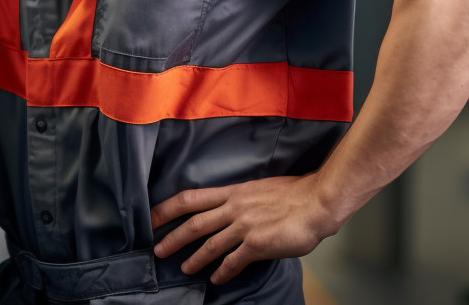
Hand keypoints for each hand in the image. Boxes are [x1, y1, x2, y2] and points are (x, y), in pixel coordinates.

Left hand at [150, 175, 336, 284]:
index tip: (153, 217)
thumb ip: (240, 200)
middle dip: (172, 236)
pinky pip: (233, 261)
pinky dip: (222, 272)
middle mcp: (234, 207)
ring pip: (210, 244)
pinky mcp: (257, 244)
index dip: (168, 207)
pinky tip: (216, 279)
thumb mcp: (258, 189)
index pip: (191, 198)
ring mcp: (244, 225)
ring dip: (194, 258)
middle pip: (194, 222)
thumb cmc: (292, 194)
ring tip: (183, 269)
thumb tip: (229, 212)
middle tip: (157, 249)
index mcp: (233, 191)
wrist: (316, 201)